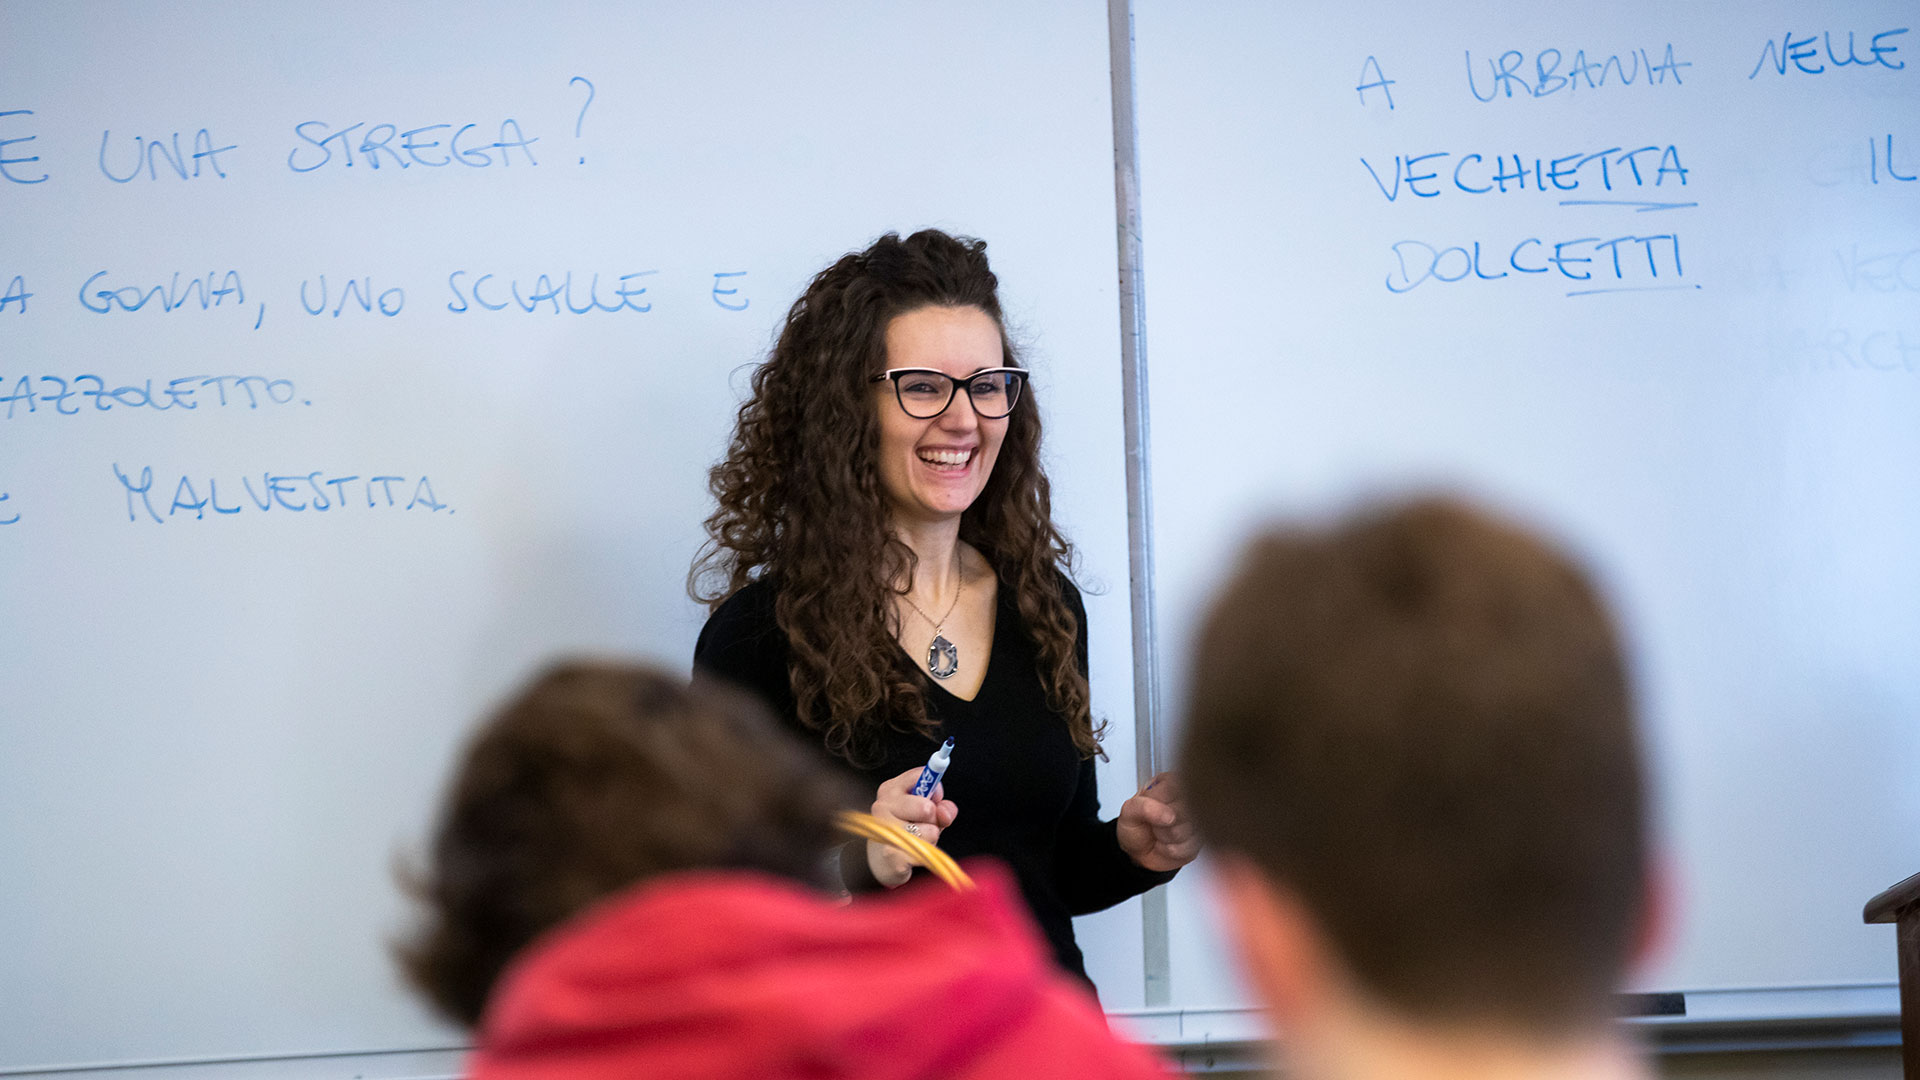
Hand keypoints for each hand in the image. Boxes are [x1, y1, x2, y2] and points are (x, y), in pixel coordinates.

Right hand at [867, 766, 959, 887]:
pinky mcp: (890, 855)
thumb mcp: (928, 815)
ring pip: (929, 832)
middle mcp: (882, 806)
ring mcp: (883, 830)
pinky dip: (925, 855)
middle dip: (934, 819)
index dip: (935, 790)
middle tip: (923, 825)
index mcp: (890, 789)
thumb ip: (942, 808)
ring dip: (932, 839)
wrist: (884, 861)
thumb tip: (944, 813)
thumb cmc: (910, 830)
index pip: (920, 776)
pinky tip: (913, 854)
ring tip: (919, 841)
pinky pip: (924, 852)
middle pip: (926, 807)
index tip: (933, 800)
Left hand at [1117, 772, 1199, 872]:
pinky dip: (1173, 849)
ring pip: (1186, 830)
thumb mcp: (1129, 812)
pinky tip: (1168, 843)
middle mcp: (1187, 798)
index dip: (1159, 802)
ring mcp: (1197, 819)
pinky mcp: (1201, 839)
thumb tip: (1167, 814)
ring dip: (1166, 837)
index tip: (1150, 808)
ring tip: (1160, 833)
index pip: (1173, 787)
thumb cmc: (1136, 828)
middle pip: (1183, 810)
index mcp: (1170, 783)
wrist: (1139, 854)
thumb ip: (1144, 806)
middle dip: (1162, 823)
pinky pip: (1189, 847)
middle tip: (1154, 823)